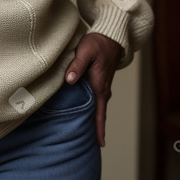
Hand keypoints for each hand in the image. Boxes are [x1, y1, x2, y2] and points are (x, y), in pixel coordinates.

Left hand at [64, 33, 122, 147]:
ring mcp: (101, 85)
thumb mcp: (86, 51)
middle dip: (93, 127)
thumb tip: (69, 80)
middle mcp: (102, 89)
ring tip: (82, 130)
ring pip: (95, 106)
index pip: (100, 112)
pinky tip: (80, 109)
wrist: (110, 36)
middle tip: (88, 143)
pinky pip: (93, 98)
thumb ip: (76, 65)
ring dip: (90, 117)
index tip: (100, 144)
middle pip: (97, 113)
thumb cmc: (98, 43)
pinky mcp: (98, 80)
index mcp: (99, 86)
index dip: (99, 128)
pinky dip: (88, 106)